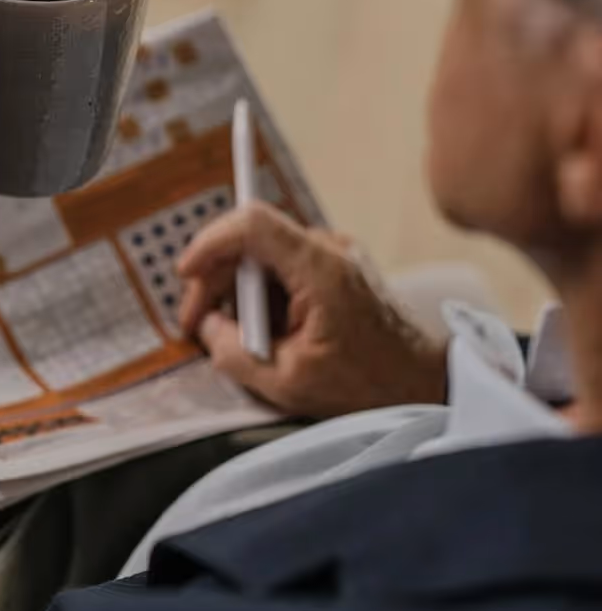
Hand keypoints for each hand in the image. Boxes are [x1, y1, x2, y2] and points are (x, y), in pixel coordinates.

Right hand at [178, 202, 445, 417]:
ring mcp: (335, 254)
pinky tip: (262, 330)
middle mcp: (329, 249)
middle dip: (215, 278)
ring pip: (262, 255)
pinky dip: (262, 294)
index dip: (210, 242)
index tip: (186, 273)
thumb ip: (233, 353)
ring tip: (234, 335)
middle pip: (250, 240)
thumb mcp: (287, 382)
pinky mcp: (336, 266)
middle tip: (196, 323)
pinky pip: (282, 267)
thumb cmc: (368, 386)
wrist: (425, 384)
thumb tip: (206, 327)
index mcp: (321, 269)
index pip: (252, 224)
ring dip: (238, 289)